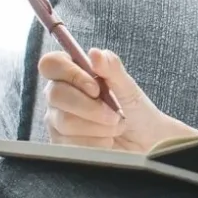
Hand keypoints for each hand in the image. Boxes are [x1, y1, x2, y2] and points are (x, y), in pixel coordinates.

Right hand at [38, 49, 197, 151]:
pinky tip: (106, 141)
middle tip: (114, 115)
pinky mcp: (61, 144)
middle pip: (55, 94)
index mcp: (72, 74)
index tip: (96, 88)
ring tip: (115, 127)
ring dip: (98, 127)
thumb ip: (112, 68)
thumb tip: (95, 53)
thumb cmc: (137, 112)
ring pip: (65, 121)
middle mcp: (60, 96)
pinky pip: (70, 143)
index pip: (51, 64)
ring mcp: (57, 120)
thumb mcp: (129, 88)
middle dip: (90, 107)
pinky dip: (96, 143)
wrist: (146, 143)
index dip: (71, 74)